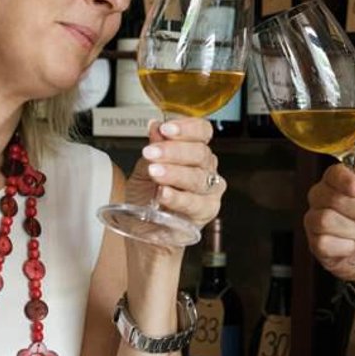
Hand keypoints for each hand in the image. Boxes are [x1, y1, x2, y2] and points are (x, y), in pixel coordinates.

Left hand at [128, 118, 225, 238]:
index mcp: (195, 151)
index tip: (165, 129)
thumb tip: (154, 126)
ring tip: (154, 173)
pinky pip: (195, 202)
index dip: (186, 128)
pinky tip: (164, 193)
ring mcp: (209, 190)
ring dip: (174, 173)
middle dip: (173, 151)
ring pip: (198, 177)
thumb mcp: (144, 168)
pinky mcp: (207, 211)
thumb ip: (153, 148)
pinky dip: (178, 197)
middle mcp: (206, 168)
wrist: (146, 229)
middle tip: (151, 153)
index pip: (201, 131)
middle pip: (200, 153)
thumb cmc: (148, 197)